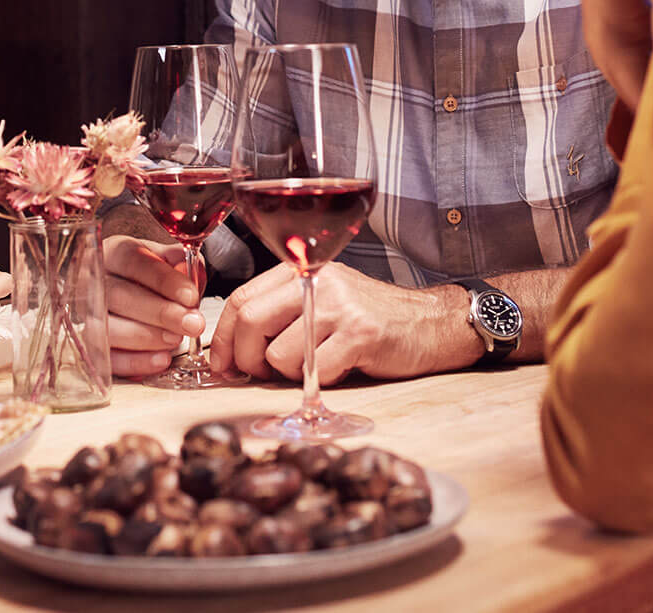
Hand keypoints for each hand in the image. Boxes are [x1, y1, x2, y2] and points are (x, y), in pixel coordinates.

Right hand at [101, 235, 203, 377]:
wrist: (141, 295)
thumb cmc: (153, 278)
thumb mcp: (170, 262)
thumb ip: (183, 264)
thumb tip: (189, 273)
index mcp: (113, 253)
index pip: (133, 261)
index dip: (163, 280)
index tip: (191, 296)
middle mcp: (92, 281)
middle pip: (118, 296)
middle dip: (160, 312)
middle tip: (191, 323)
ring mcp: (87, 315)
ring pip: (108, 329)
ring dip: (145, 337)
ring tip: (175, 340)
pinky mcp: (91, 346)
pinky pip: (108, 359)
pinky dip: (135, 362)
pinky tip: (160, 360)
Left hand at [207, 263, 470, 383]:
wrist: (431, 323)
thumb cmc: (372, 318)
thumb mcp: (323, 301)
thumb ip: (282, 314)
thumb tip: (235, 351)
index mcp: (302, 271)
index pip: (242, 299)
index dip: (222, 337)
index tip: (221, 364)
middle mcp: (318, 281)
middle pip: (250, 321)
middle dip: (243, 358)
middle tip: (254, 376)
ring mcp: (339, 306)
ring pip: (277, 353)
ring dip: (284, 375)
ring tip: (311, 368)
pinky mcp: (360, 335)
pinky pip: (313, 370)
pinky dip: (317, 381)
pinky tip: (338, 370)